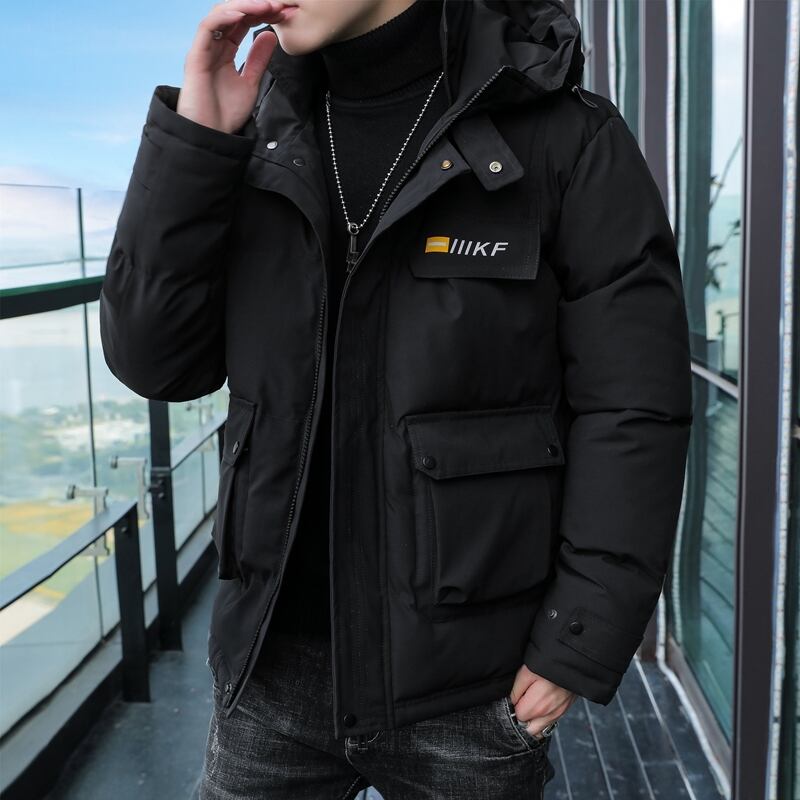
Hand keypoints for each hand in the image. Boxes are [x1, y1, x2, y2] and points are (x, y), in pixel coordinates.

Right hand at [177, 0, 289, 133]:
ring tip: (265, 6)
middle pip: (233, 14)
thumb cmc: (225, 114)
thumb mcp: (250, 82)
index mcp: (224, 51)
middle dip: (256, 6)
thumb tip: (270, 36)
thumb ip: (258, 59)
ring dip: (244, 6)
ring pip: (220, 15)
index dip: (262, 14)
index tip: (282, 14)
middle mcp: (213, 46)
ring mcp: (203, 49)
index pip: (242, 23)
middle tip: (278, 5)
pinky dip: (225, 16)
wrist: (212, 135)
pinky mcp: (196, 56)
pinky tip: (242, 13)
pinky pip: (208, 28)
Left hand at [509, 663, 576, 738]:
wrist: (571, 661)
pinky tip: (540, 703)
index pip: (518, 717)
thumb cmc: (547, 665)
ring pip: (540, 729)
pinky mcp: (564, 710)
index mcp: (537, 706)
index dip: (515, 706)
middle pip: (529, 729)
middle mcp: (549, 715)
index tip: (517, 696)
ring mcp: (558, 714)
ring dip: (533, 720)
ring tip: (531, 702)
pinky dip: (542, 718)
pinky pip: (549, 722)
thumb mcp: (526, 673)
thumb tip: (510, 703)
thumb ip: (515, 691)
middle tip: (523, 701)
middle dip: (523, 717)